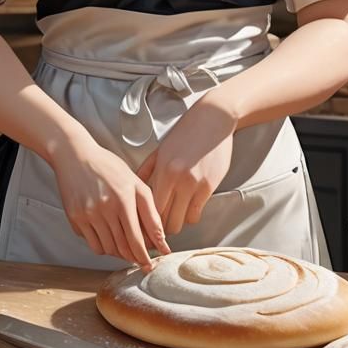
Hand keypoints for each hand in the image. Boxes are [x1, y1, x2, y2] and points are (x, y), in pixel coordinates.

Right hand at [49, 134, 169, 270]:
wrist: (76, 156)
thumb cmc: (108, 167)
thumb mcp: (135, 182)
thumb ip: (149, 209)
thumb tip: (159, 237)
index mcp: (124, 199)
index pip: (137, 238)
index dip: (145, 255)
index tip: (150, 264)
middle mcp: (106, 208)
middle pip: (123, 247)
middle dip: (134, 257)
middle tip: (140, 260)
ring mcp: (89, 215)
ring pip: (108, 249)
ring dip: (119, 253)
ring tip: (125, 248)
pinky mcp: (75, 218)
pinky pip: (92, 244)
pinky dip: (103, 247)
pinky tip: (108, 238)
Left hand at [136, 96, 236, 236]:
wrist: (213, 119)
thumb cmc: (184, 132)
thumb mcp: (161, 149)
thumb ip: (146, 171)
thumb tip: (134, 190)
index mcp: (164, 170)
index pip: (151, 209)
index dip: (146, 222)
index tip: (144, 227)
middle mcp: (179, 180)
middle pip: (166, 220)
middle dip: (160, 228)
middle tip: (156, 228)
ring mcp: (196, 184)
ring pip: (182, 221)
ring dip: (176, 221)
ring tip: (172, 217)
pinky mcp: (211, 186)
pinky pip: (197, 213)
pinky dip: (190, 214)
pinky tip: (186, 208)